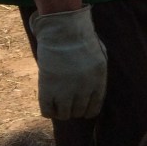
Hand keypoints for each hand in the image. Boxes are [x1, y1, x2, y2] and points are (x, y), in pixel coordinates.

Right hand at [30, 5, 107, 119]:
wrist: (63, 29)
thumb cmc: (80, 37)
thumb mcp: (99, 54)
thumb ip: (97, 72)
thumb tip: (92, 87)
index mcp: (98, 81)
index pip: (93, 109)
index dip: (85, 109)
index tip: (78, 104)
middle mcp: (84, 90)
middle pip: (78, 113)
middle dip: (72, 108)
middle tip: (66, 99)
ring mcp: (66, 92)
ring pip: (64, 115)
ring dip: (60, 110)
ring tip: (56, 99)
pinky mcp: (48, 90)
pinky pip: (47, 111)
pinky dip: (47, 110)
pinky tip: (47, 100)